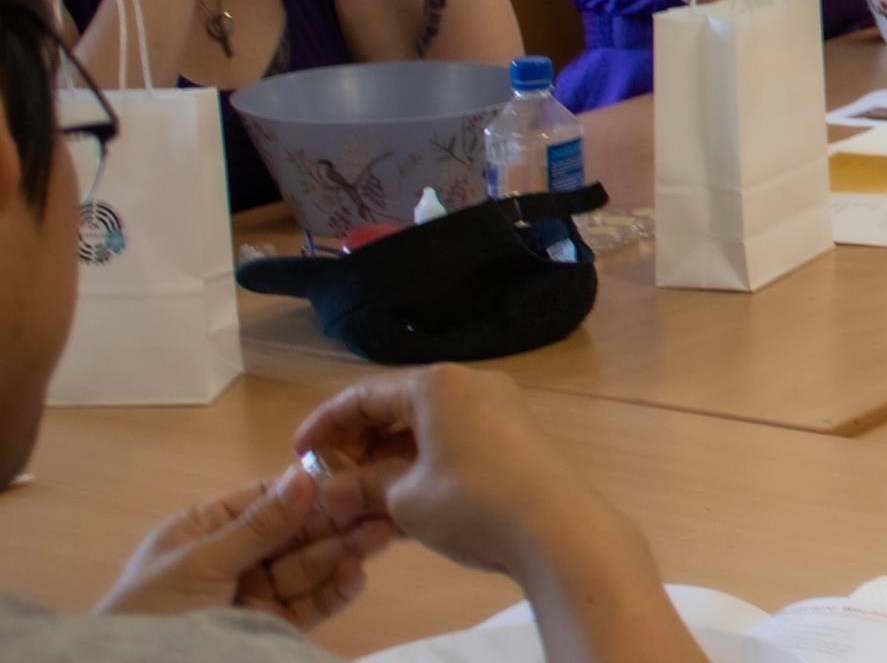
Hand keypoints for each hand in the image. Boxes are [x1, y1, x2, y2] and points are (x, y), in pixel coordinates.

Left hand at [98, 469, 397, 629]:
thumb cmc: (153, 609)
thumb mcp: (201, 562)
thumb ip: (258, 526)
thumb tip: (303, 475)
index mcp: (204, 530)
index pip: (263, 501)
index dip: (304, 491)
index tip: (348, 479)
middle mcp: (233, 557)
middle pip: (292, 534)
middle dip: (334, 522)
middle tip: (380, 506)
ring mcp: (254, 593)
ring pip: (307, 567)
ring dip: (343, 551)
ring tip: (381, 534)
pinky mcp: (271, 626)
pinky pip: (308, 604)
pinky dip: (334, 590)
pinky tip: (357, 573)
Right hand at [294, 366, 617, 579]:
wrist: (560, 529)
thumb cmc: (472, 503)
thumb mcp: (406, 499)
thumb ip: (363, 489)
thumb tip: (332, 493)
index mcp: (436, 384)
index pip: (363, 396)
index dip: (325, 426)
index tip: (299, 455)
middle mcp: (471, 384)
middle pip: (399, 408)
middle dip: (362, 445)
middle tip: (336, 482)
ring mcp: (502, 408)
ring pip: (430, 428)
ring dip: (394, 460)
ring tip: (368, 498)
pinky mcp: (521, 437)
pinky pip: (459, 441)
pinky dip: (428, 464)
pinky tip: (411, 501)